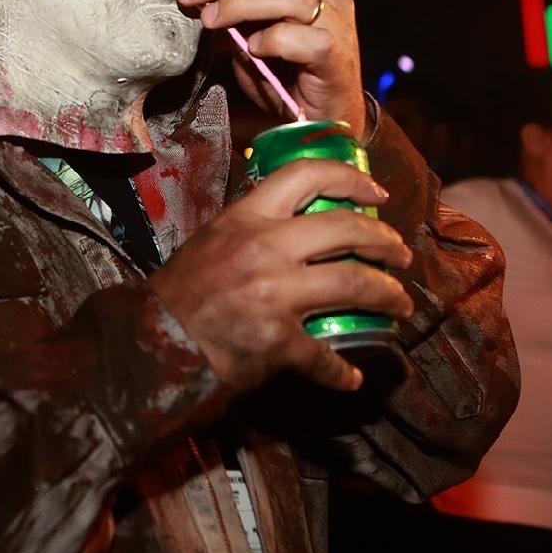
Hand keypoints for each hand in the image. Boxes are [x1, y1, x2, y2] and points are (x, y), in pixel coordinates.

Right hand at [150, 158, 412, 392]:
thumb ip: (253, 228)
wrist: (150, 343)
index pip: (307, 175)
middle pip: (347, 229)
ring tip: (399, 305)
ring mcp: (275, 294)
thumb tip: (296, 225)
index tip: (376, 194)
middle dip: (386, 242)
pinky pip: (326, 357)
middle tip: (401, 256)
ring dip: (387, 296)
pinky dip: (344, 372)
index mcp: (247, 217)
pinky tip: (352, 377)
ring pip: (355, 284)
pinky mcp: (278, 341)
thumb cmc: (180, 294)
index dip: (351, 179)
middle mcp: (265, 247)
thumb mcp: (212, 240)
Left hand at [170, 0, 362, 124]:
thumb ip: (232, 14)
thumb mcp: (249, 38)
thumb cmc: (287, 77)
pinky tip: (251, 49)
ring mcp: (337, 23)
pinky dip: (273, 39)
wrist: (324, 120)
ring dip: (241, 3)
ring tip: (210, 20)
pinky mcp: (337, 56)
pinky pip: (305, 39)